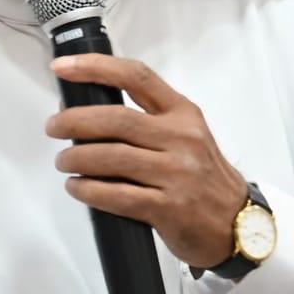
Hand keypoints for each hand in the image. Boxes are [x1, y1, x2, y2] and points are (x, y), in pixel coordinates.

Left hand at [45, 54, 246, 268]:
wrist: (240, 225)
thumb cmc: (203, 177)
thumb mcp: (186, 134)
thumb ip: (146, 119)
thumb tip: (85, 108)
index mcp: (182, 112)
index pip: (136, 77)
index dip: (95, 67)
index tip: (63, 67)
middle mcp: (182, 137)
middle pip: (116, 119)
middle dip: (74, 120)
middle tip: (53, 126)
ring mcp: (177, 173)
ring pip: (112, 157)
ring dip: (77, 158)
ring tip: (63, 161)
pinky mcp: (169, 208)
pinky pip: (117, 195)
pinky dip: (89, 190)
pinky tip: (77, 187)